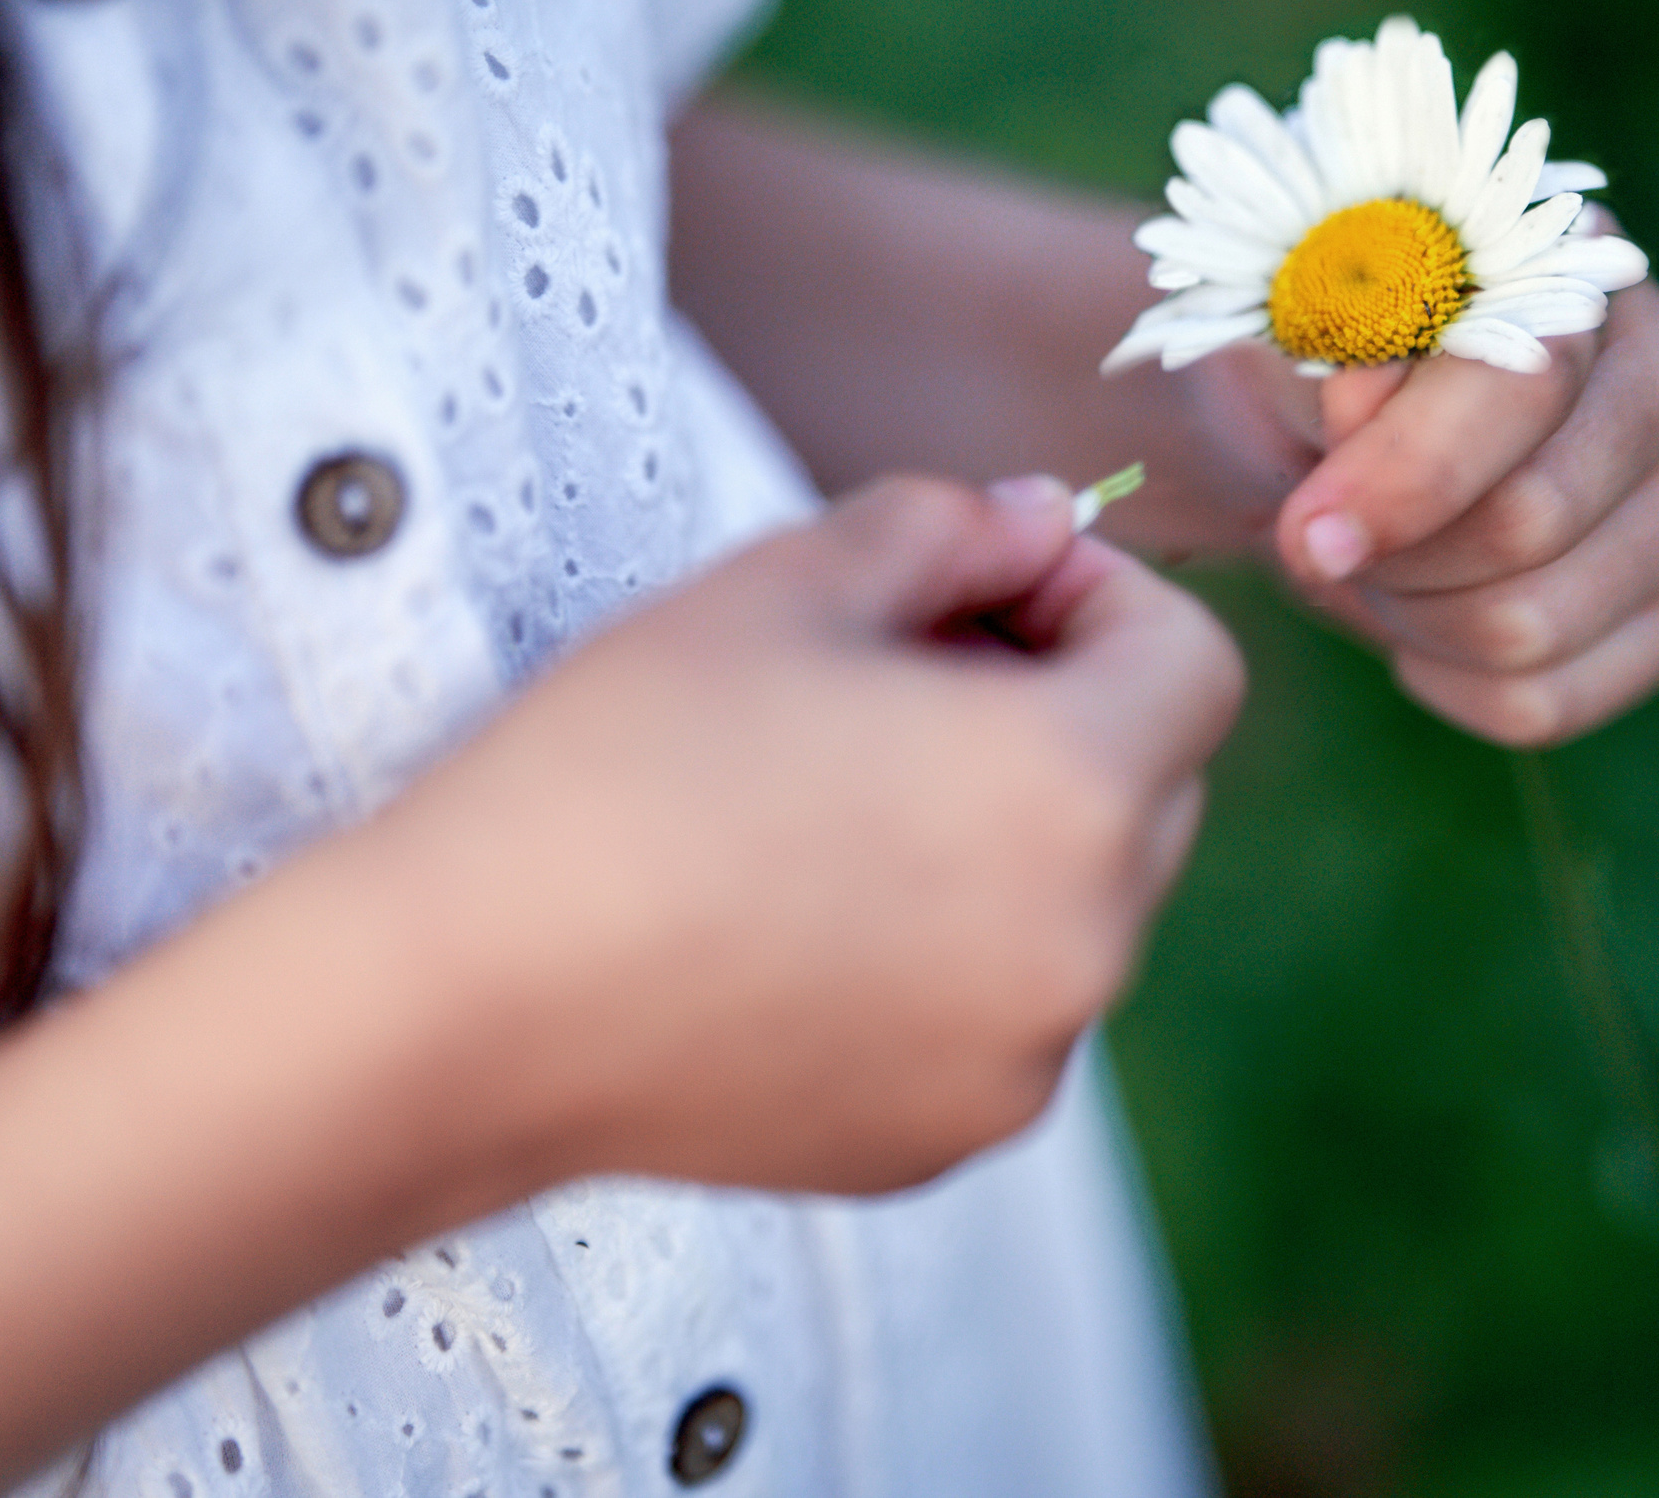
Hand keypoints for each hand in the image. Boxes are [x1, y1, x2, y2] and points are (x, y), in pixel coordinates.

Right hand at [380, 473, 1244, 1194]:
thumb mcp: (782, 587)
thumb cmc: (616, 768)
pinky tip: (799, 915)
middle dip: (1060, 708)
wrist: (465, 1001)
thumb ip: (948, 525)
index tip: (981, 585)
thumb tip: (1039, 519)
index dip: (1099, 595)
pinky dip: (951, 951)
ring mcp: (1018, 1063)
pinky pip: (1003, 1012)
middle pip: (1150, 788)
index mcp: (1069, 791)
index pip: (1193, 666)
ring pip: (1077, 906)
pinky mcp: (940, 1140)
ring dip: (1005, 833)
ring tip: (832, 799)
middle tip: (897, 674)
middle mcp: (1084, 948)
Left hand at [1236, 269, 1658, 746]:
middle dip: (1391, 554)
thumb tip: (1364, 406)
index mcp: (1575, 267)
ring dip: (1410, 616)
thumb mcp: (1292, 333)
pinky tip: (1419, 622)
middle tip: (1324, 534)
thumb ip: (1334, 352)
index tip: (1310, 529)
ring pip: (1531, 629)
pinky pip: (1543, 703)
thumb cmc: (1304, 367)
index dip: (1407, 474)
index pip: (1521, 388)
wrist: (1321, 447)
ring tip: (1378, 563)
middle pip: (1529, 525)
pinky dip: (1446, 680)